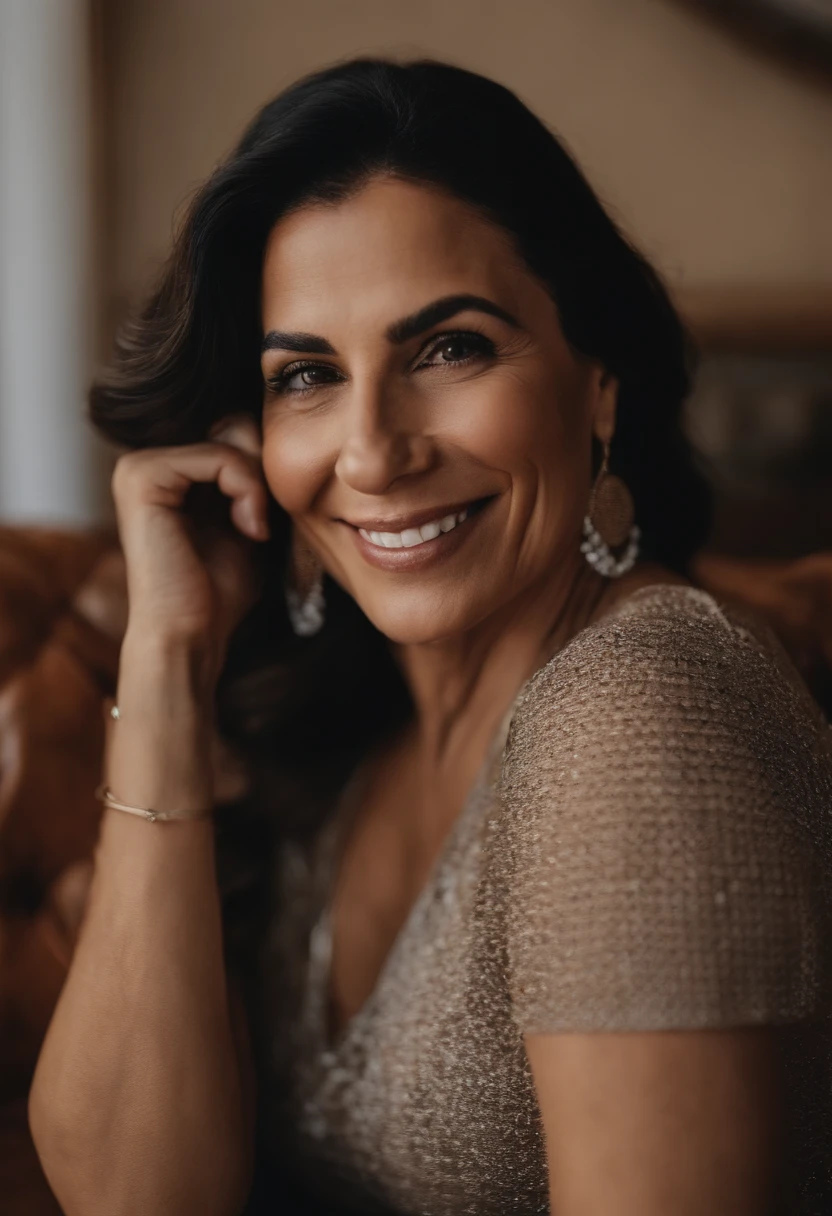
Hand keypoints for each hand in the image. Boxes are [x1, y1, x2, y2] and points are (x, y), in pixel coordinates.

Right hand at [111, 414, 270, 679]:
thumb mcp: (246, 520)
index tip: (265, 519)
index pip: (235, 431)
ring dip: (257, 487)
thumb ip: (252, 477)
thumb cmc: (218, 590)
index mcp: (168, 471)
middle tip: (260, 523)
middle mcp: (147, 462)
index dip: (265, 468)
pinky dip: (247, 490)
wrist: (190, 635)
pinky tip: (247, 529)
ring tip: (253, 530)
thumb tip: (272, 430)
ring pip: (230, 441)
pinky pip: (218, 455)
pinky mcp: (141, 475)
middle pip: (234, 427)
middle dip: (262, 473)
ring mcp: (138, 465)